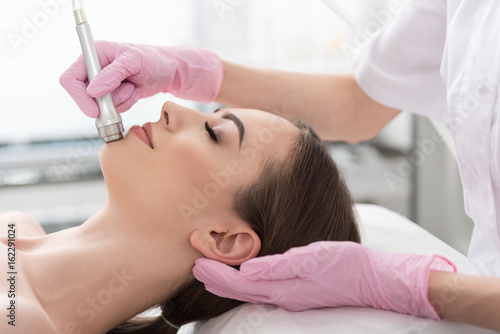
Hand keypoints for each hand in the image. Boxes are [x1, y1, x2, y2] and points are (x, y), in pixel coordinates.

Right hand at [60, 41, 222, 116]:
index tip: (94, 110)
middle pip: (83, 96)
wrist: (169, 72)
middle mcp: (95, 69)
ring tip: (134, 87)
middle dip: (105, 102)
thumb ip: (112, 75)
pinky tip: (136, 92)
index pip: (71, 79)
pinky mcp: (113, 96)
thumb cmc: (153, 60)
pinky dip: (126, 104)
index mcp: (94, 55)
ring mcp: (103, 84)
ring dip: (120, 101)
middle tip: (128, 93)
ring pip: (100, 106)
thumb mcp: (134, 62)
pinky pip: (113, 110)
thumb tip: (92, 90)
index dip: (79, 96)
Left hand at [193, 241, 455, 319]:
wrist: (377, 280)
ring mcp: (293, 295)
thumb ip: (278, 267)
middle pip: (242, 290)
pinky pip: (267, 288)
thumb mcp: (312, 259)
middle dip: (218, 280)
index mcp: (283, 287)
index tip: (196, 264)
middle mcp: (284, 295)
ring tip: (215, 271)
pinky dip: (250, 281)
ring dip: (231, 281)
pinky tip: (250, 274)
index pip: (239, 284)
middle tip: (197, 268)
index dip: (216, 275)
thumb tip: (247, 269)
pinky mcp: (302, 290)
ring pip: (252, 290)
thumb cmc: (347, 266)